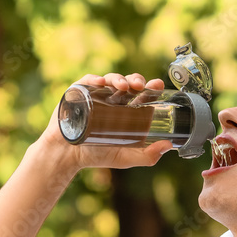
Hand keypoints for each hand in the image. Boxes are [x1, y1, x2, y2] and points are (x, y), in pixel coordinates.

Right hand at [38, 72, 173, 169]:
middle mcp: (112, 99)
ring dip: (119, 78)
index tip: (157, 85)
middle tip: (140, 86)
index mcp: (125, 110)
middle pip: (127, 83)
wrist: (67, 156)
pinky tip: (101, 83)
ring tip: (124, 85)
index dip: (150, 87)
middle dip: (136, 80)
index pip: (141, 94)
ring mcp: (95, 94)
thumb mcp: (126, 158)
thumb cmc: (96, 155)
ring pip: (110, 79)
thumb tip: (169, 146)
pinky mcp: (78, 92)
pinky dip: (95, 79)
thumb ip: (148, 156)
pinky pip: (87, 81)